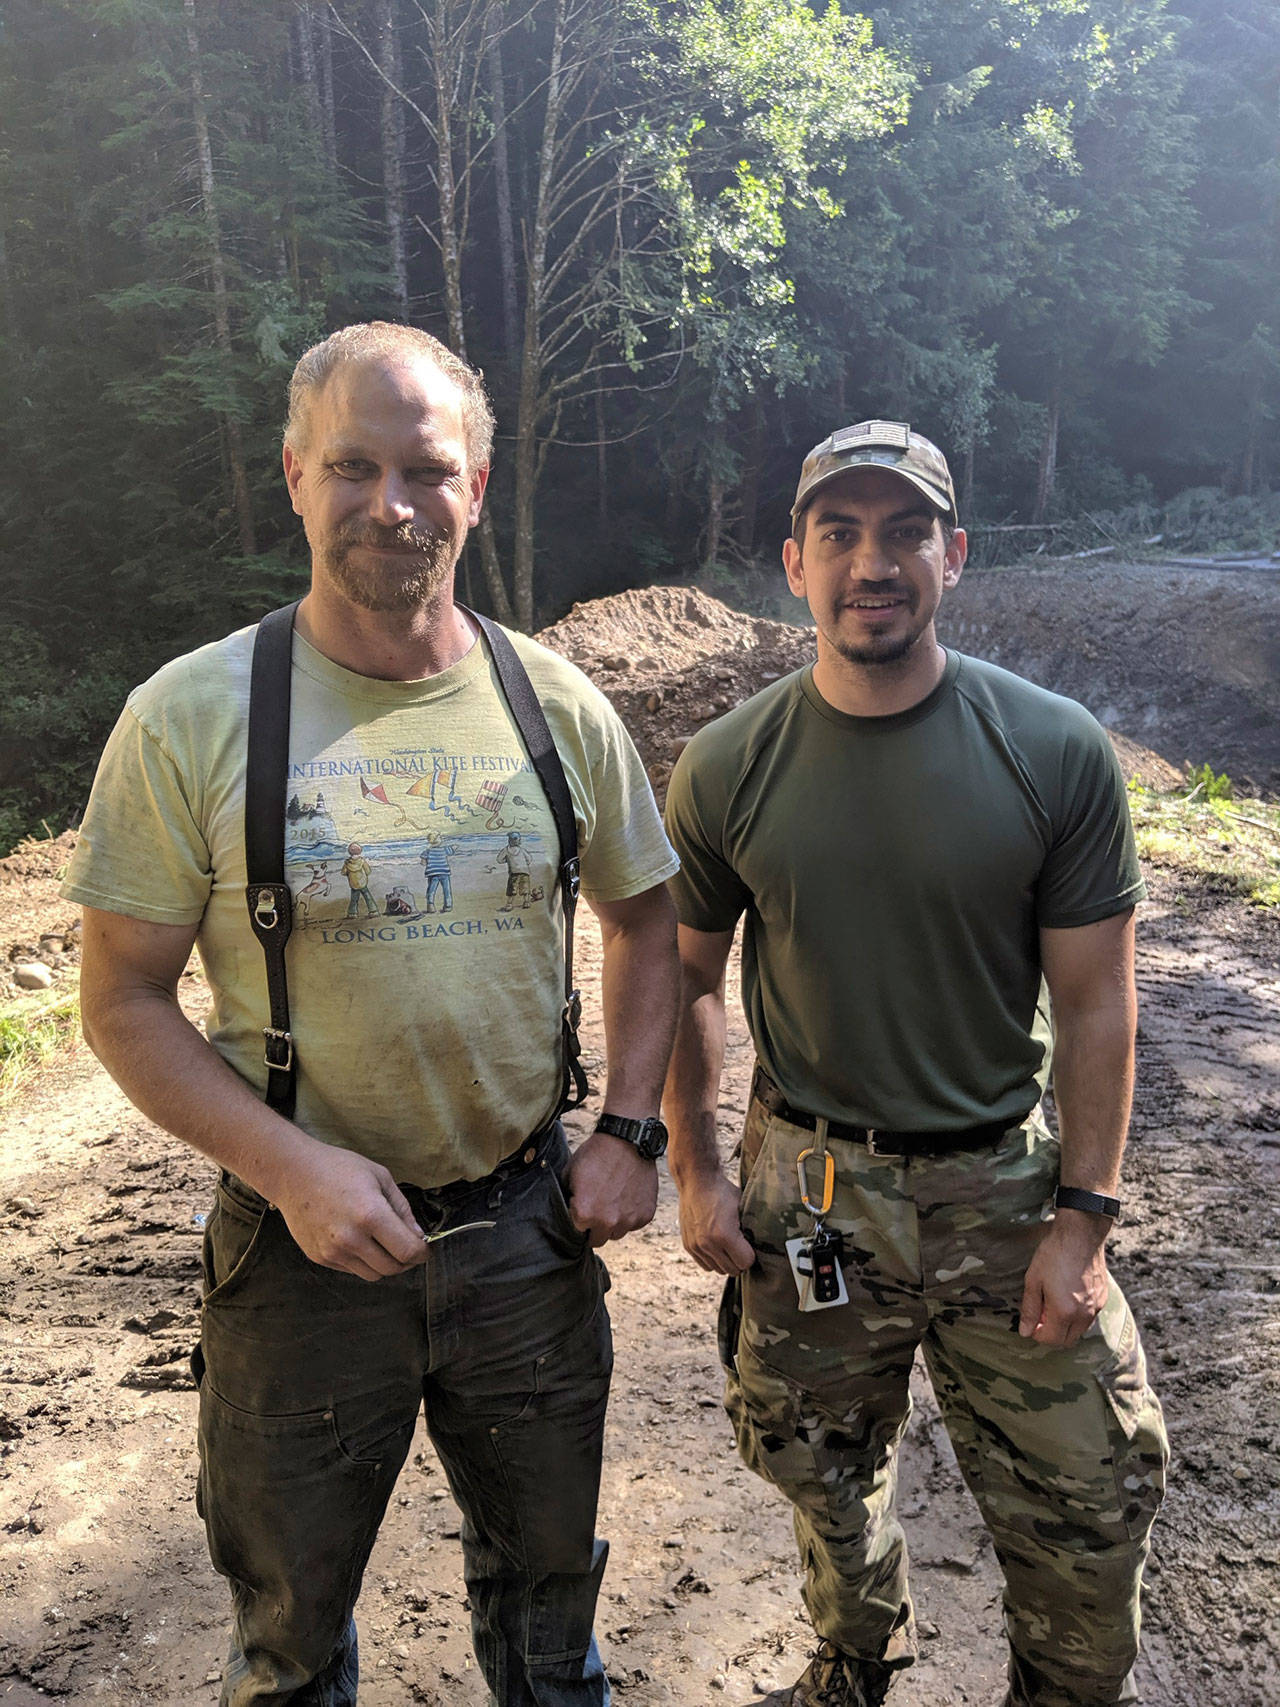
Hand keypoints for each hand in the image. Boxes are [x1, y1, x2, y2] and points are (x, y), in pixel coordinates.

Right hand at [268, 1141, 427, 1281]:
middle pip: (392, 1268)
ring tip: (383, 1244)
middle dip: (406, 1261)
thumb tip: (418, 1235)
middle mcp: (351, 1238)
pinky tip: (359, 1240)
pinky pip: (351, 1270)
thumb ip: (402, 1209)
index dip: (422, 1253)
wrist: (294, 1174)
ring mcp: (333, 1251)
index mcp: (371, 1215)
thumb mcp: (380, 1177)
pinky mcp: (319, 1258)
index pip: (407, 1251)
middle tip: (407, 1247)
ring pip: (372, 1275)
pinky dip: (362, 1261)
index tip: (424, 1248)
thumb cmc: (339, 1168)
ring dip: (384, 1264)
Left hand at [565, 1130, 658, 1245]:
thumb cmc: (596, 1153)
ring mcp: (629, 1220)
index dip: (578, 1217)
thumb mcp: (570, 1172)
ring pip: (617, 1233)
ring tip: (614, 1199)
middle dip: (594, 1227)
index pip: (577, 1230)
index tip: (582, 1206)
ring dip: (614, 1223)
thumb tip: (566, 1208)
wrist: (628, 1139)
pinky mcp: (646, 1215)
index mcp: (583, 1214)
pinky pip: (634, 1223)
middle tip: (598, 1207)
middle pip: (597, 1239)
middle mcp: (607, 1222)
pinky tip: (628, 1195)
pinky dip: (631, 1214)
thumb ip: (567, 1196)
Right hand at [677, 1170, 754, 1274]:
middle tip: (742, 1246)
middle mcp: (708, 1244)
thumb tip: (763, 1243)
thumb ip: (750, 1228)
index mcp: (725, 1235)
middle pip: (732, 1269)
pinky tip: (717, 1247)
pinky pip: (705, 1265)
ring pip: (718, 1269)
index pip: (745, 1262)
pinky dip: (713, 1260)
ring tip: (729, 1246)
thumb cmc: (721, 1192)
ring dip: (726, 1261)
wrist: (696, 1181)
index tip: (750, 1245)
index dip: (751, 1254)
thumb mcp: (743, 1207)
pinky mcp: (688, 1245)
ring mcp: (696, 1246)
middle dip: (739, 1260)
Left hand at [1018, 1210, 1110, 1346]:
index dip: (1037, 1335)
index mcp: (1065, 1312)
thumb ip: (1030, 1309)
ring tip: (1052, 1304)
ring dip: (1064, 1326)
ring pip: (1079, 1330)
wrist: (1081, 1234)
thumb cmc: (1054, 1254)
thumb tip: (1025, 1331)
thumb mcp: (1034, 1280)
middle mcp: (1084, 1315)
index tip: (1030, 1323)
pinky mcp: (1103, 1297)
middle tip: (1040, 1316)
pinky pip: (1088, 1317)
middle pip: (1067, 1340)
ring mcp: (1096, 1307)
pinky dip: (1076, 1316)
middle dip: (1051, 1334)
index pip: (1051, 1339)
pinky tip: (1067, 1297)